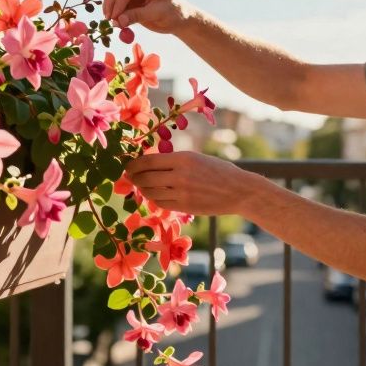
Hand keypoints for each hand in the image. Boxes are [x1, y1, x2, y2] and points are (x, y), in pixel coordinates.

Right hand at [103, 0, 191, 33]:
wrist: (181, 19)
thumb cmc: (174, 14)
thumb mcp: (157, 14)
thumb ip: (138, 16)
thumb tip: (119, 21)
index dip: (119, 1)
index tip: (115, 16)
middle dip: (112, 3)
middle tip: (108, 19)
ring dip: (111, 8)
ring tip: (112, 23)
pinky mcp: (132, 0)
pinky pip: (119, 4)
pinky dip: (115, 13)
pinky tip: (116, 23)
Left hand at [124, 151, 257, 215]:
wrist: (238, 191)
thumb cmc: (218, 171)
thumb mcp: (196, 158)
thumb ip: (173, 161)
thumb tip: (148, 163)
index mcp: (183, 158)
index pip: (148, 161)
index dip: (133, 164)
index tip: (127, 165)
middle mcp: (180, 176)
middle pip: (145, 177)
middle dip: (134, 177)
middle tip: (129, 176)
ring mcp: (182, 193)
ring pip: (150, 192)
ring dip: (142, 189)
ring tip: (141, 185)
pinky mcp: (184, 207)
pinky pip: (161, 203)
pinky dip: (154, 198)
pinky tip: (155, 194)